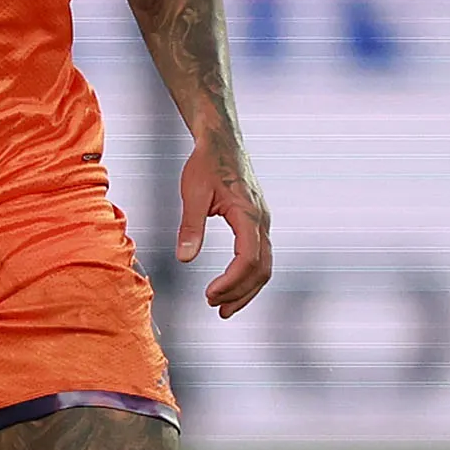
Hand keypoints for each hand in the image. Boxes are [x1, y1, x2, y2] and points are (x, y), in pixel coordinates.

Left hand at [175, 136, 272, 317]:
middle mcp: (262, 220)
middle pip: (261, 269)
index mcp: (248, 214)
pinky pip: (260, 256)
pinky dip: (248, 276)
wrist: (221, 140)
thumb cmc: (206, 163)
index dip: (231, 282)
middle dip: (240, 293)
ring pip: (264, 266)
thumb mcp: (193, 192)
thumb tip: (184, 259)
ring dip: (246, 289)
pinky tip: (231, 285)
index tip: (209, 296)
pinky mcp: (257, 222)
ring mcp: (263, 222)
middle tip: (215, 308)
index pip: (248, 259)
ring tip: (223, 307)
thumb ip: (190, 226)